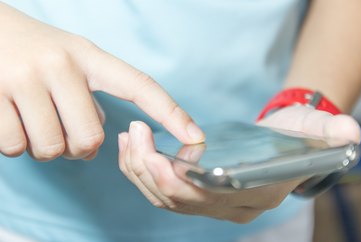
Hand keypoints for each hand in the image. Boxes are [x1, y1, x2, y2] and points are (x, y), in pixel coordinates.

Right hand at [0, 3, 203, 160]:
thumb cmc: (36, 52)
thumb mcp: (73, 62)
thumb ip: (92, 98)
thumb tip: (96, 142)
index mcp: (89, 56)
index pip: (141, 87)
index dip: (171, 113)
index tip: (196, 135)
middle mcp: (62, 65)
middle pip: (90, 138)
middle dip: (80, 147)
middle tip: (65, 130)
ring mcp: (25, 79)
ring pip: (52, 149)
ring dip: (47, 147)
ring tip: (36, 122)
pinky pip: (15, 147)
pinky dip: (16, 145)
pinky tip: (12, 120)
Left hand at [118, 106, 360, 222]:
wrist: (280, 144)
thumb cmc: (293, 137)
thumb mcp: (313, 129)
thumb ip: (328, 131)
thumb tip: (345, 133)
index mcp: (256, 195)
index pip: (213, 200)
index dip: (183, 185)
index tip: (158, 158)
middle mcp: (230, 207)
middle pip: (180, 201)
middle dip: (150, 170)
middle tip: (135, 133)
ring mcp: (210, 203)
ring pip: (164, 198)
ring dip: (140, 170)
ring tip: (129, 136)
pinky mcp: (195, 193)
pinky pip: (161, 190)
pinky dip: (142, 171)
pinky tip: (134, 146)